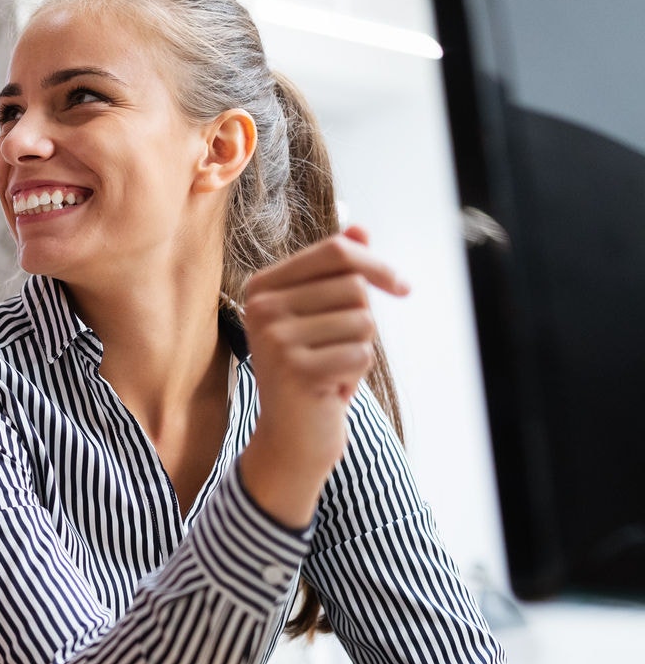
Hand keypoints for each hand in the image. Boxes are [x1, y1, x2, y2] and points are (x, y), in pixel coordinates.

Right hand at [236, 227, 408, 527]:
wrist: (292, 436)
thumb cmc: (313, 370)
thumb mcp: (324, 316)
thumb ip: (337, 272)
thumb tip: (359, 226)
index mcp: (262, 287)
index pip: (334, 252)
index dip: (376, 264)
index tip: (402, 288)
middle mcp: (260, 308)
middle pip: (353, 286)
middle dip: (363, 319)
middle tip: (339, 349)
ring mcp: (274, 338)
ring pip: (362, 320)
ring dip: (361, 349)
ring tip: (333, 369)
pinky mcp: (295, 369)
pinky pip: (361, 354)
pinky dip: (358, 373)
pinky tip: (332, 388)